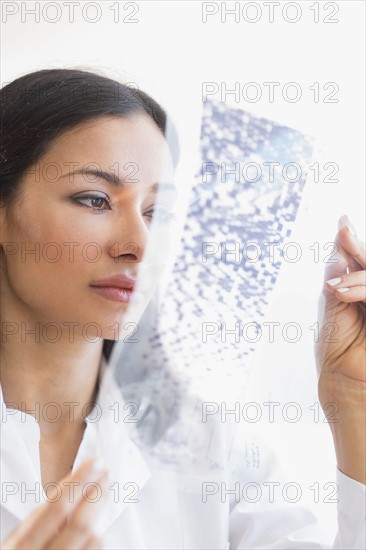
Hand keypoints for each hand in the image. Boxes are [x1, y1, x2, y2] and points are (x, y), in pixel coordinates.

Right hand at [1, 458, 107, 549]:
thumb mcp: (20, 541)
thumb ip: (41, 521)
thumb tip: (71, 491)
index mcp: (20, 548)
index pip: (54, 509)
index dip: (78, 482)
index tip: (94, 464)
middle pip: (79, 524)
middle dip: (97, 494)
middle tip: (107, 473)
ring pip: (93, 540)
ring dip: (97, 520)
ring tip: (98, 502)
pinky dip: (95, 541)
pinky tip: (92, 534)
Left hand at [315, 214, 365, 483]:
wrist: (349, 395)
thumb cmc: (337, 357)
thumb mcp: (333, 315)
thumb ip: (340, 284)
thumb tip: (338, 249)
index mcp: (358, 296)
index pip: (359, 262)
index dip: (352, 243)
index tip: (342, 223)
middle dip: (358, 250)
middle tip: (343, 233)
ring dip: (360, 277)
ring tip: (336, 288)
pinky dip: (362, 289)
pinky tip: (341, 291)